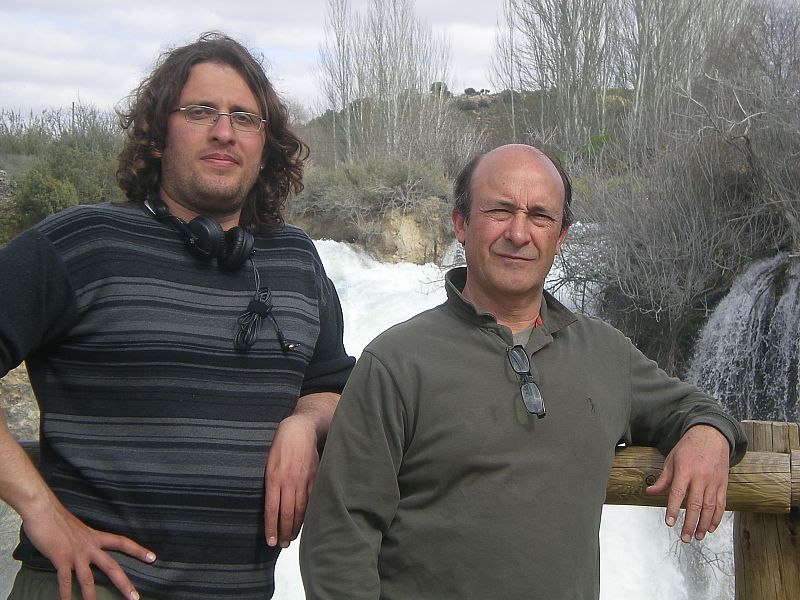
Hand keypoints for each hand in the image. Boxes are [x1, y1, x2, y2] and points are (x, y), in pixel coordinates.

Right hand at [22, 492, 155, 599]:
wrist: (44, 510)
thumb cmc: (59, 518)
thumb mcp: (79, 529)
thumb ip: (85, 540)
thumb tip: (87, 549)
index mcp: (96, 537)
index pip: (122, 543)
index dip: (138, 550)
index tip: (152, 558)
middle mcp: (89, 546)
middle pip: (112, 566)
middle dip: (124, 583)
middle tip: (135, 597)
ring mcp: (76, 554)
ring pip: (88, 579)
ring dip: (92, 596)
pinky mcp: (61, 559)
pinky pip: (65, 581)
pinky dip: (66, 594)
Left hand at [264, 413, 318, 547]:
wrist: (300, 429)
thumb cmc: (281, 444)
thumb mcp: (268, 462)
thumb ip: (270, 483)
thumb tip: (269, 505)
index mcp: (273, 477)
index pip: (272, 510)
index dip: (272, 528)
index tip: (271, 541)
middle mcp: (288, 481)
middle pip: (287, 513)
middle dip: (285, 531)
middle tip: (282, 544)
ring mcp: (303, 479)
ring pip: (300, 509)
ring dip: (296, 526)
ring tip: (292, 537)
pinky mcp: (314, 477)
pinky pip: (312, 499)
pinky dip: (308, 513)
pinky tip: (305, 521)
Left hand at [645, 424, 730, 541]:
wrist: (712, 435)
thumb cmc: (688, 447)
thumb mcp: (671, 459)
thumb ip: (663, 478)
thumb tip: (649, 492)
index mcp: (685, 469)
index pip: (678, 493)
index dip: (673, 509)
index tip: (669, 523)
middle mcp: (701, 476)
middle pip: (695, 504)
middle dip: (690, 523)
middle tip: (684, 538)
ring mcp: (714, 480)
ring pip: (710, 507)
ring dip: (703, 524)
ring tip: (697, 536)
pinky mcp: (724, 483)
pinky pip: (721, 503)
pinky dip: (717, 517)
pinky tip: (711, 527)